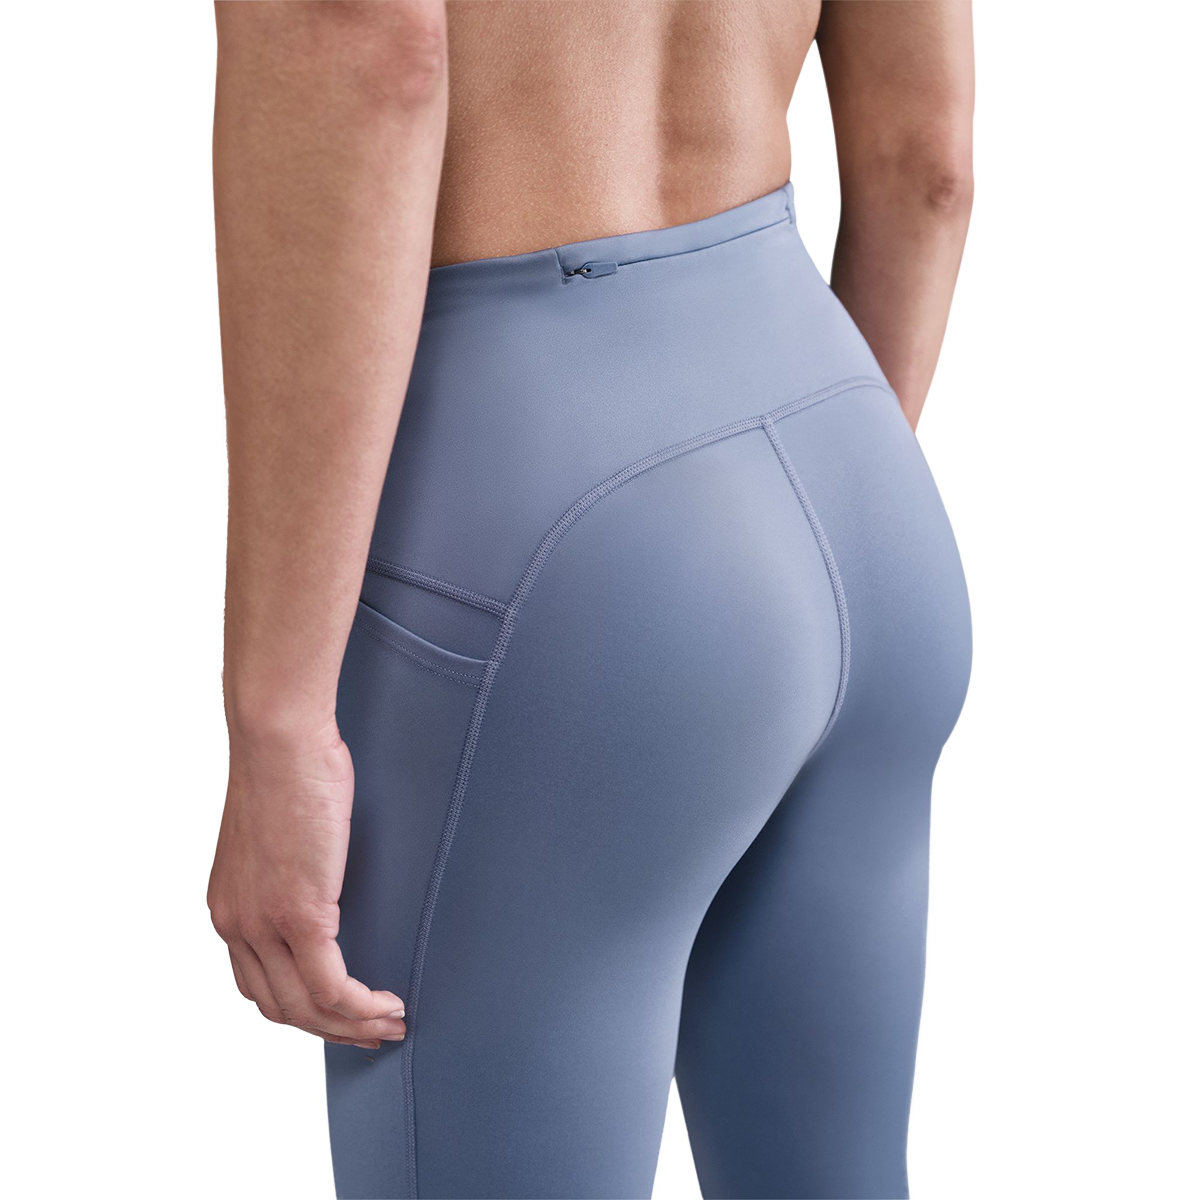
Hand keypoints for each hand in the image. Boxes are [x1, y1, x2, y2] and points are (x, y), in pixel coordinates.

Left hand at [207, 720, 405, 1048]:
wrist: (278, 737)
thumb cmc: (289, 765)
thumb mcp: (284, 832)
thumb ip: (296, 866)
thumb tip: (330, 875)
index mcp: (229, 907)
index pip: (258, 985)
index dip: (302, 1009)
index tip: (342, 1012)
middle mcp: (236, 924)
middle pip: (280, 1007)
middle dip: (330, 1029)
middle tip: (372, 1031)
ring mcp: (264, 923)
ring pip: (306, 1008)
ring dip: (351, 1027)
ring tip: (392, 1022)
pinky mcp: (299, 914)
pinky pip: (332, 987)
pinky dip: (362, 1007)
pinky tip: (389, 1006)